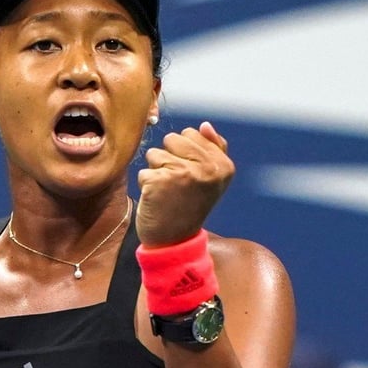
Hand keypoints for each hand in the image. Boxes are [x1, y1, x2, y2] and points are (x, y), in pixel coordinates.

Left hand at [136, 121, 233, 246]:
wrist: (175, 242)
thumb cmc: (190, 206)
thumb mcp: (211, 180)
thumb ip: (213, 150)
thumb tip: (205, 125)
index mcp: (223, 165)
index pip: (192, 134)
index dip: (185, 154)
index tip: (192, 177)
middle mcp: (207, 168)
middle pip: (173, 139)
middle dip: (170, 158)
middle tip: (177, 184)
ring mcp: (183, 173)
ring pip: (155, 153)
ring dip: (156, 171)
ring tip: (167, 192)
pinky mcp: (160, 181)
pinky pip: (144, 171)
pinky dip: (146, 185)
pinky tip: (157, 200)